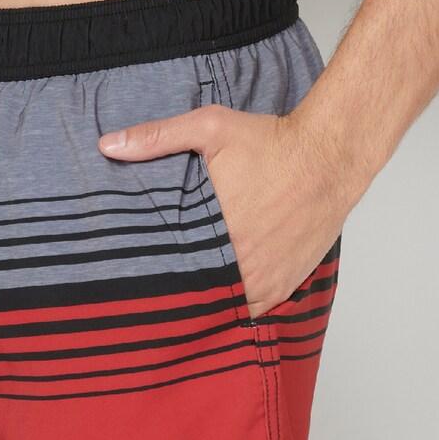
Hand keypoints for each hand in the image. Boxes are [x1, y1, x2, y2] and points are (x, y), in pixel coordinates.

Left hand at [99, 104, 353, 317]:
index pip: (168, 271)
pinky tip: (218, 301)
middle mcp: (239, 263)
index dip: (149, 277)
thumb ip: (157, 138)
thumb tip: (107, 145)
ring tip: (181, 303)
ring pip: (222, 308)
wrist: (330, 156)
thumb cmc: (271, 142)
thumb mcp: (210, 128)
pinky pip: (251, 311)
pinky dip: (236, 308)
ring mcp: (263, 279)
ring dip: (206, 303)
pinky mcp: (283, 285)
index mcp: (212, 233)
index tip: (133, 278)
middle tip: (152, 294)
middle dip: (175, 293)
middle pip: (194, 294)